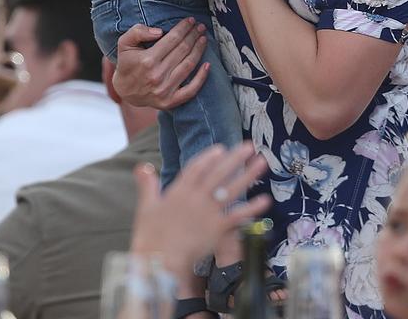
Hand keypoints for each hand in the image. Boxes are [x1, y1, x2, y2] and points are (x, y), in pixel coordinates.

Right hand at [113, 19, 208, 109]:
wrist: (124, 91)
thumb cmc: (127, 64)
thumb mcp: (124, 43)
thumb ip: (137, 32)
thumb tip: (159, 31)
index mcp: (147, 60)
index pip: (172, 39)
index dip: (183, 28)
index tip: (191, 20)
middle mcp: (157, 75)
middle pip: (183, 50)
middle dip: (193, 35)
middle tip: (200, 27)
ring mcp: (165, 90)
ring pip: (189, 65)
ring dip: (199, 50)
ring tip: (203, 39)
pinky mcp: (170, 101)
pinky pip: (191, 90)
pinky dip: (201, 78)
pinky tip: (208, 65)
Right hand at [130, 142, 271, 278]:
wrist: (159, 261)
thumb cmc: (150, 236)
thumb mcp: (146, 206)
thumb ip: (147, 184)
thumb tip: (142, 166)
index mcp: (179, 191)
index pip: (197, 168)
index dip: (209, 157)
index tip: (221, 148)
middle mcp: (197, 198)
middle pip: (219, 173)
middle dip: (234, 159)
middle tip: (249, 146)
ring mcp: (209, 212)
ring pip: (232, 189)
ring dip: (248, 175)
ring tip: (262, 163)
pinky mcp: (218, 229)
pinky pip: (238, 216)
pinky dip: (252, 208)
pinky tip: (265, 200)